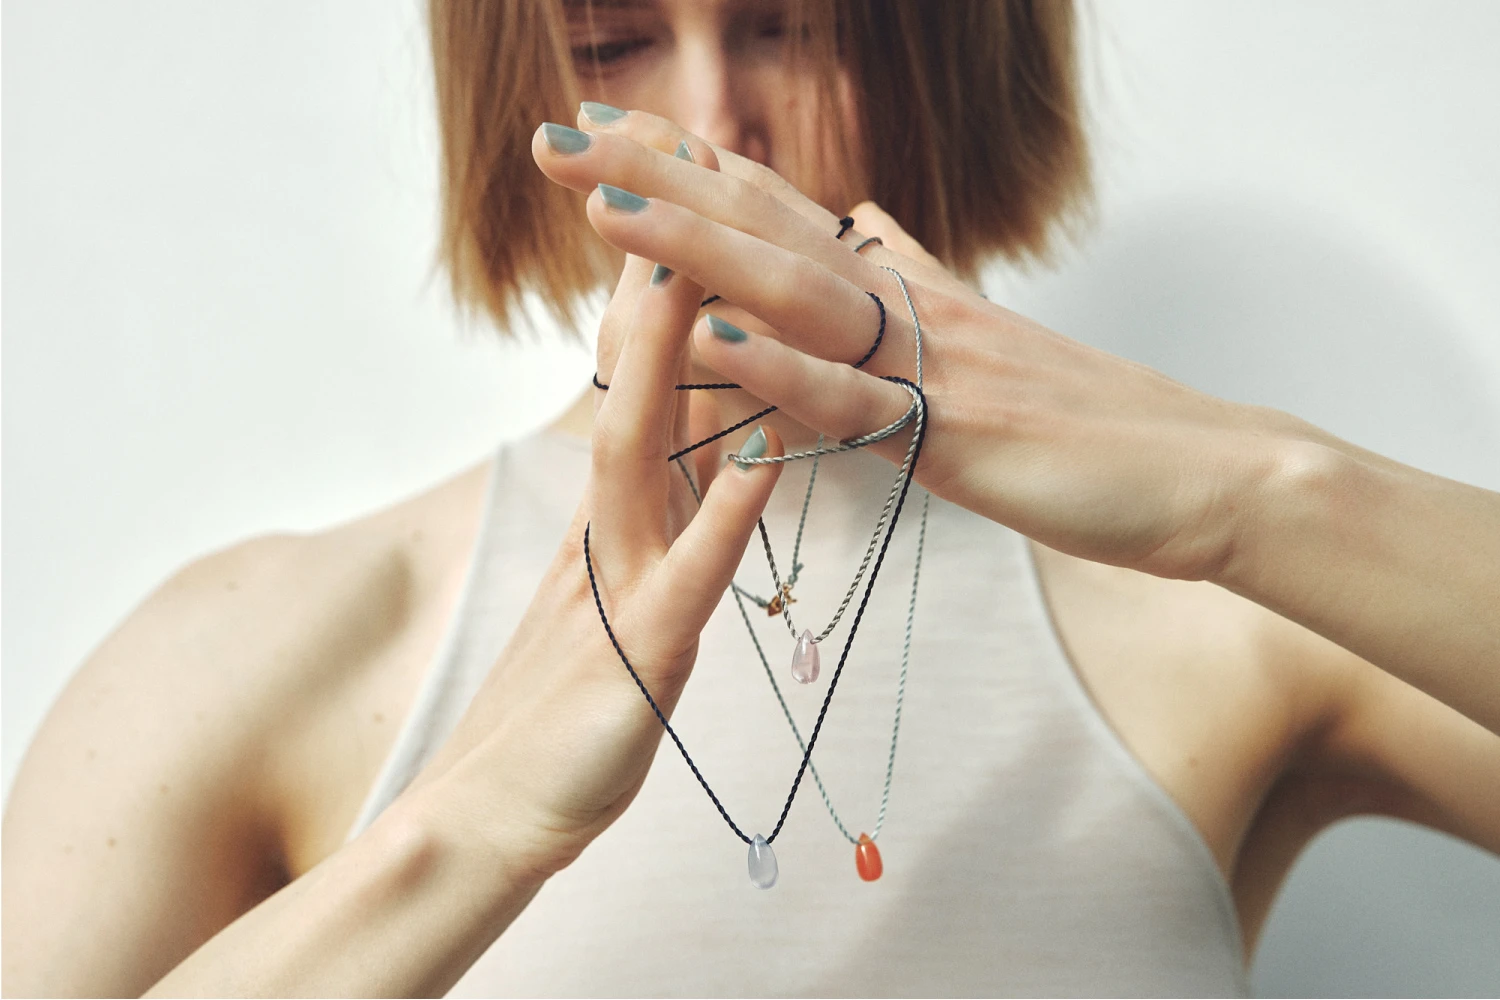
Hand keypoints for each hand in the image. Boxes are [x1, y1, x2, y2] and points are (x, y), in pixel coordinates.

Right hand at [403, 231, 782, 881]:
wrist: (495, 813)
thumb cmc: (561, 709)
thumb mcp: (606, 602)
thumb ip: (639, 531)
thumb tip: (692, 466)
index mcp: (608, 526)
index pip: (635, 401)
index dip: (654, 315)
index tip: (676, 227)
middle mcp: (605, 539)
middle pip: (632, 401)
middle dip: (652, 304)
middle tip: (672, 204)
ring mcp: (615, 590)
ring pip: (645, 464)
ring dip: (671, 373)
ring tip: (696, 287)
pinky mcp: (638, 657)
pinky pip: (688, 578)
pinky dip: (725, 519)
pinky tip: (763, 466)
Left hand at [532, 108, 1297, 582]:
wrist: (1207, 469)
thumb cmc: (1096, 421)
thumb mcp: (989, 340)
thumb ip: (918, 283)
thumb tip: (865, 230)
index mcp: (910, 293)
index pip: (785, 212)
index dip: (694, 168)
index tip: (614, 127)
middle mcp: (911, 309)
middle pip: (766, 226)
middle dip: (656, 179)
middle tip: (558, 133)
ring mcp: (934, 364)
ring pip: (797, 293)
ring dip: (695, 245)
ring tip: (604, 202)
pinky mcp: (960, 433)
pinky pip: (859, 399)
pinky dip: (785, 368)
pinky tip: (716, 335)